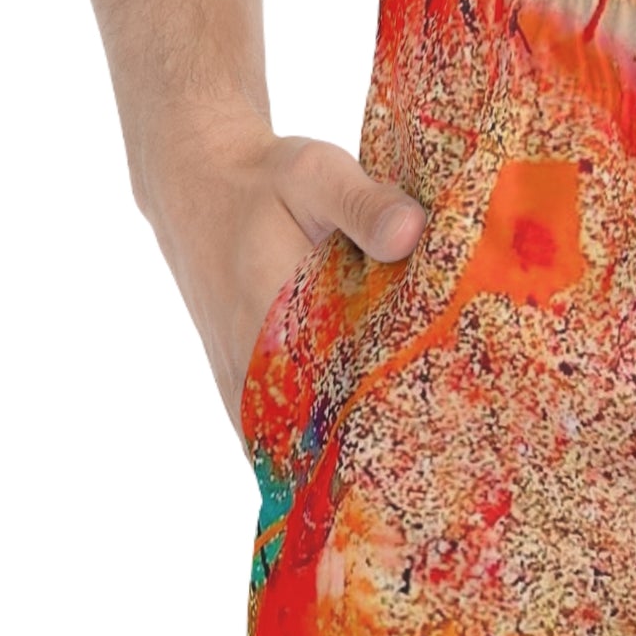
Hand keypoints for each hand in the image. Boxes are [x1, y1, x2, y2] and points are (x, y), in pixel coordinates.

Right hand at [135, 107, 426, 436]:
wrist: (196, 181)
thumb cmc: (263, 180)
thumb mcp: (318, 175)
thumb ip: (365, 205)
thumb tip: (412, 232)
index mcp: (274, 323)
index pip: (342, 402)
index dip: (392, 426)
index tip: (440, 436)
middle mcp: (251, 366)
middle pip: (323, 438)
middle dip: (378, 449)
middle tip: (440, 458)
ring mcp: (239, 383)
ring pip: (296, 445)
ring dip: (345, 453)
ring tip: (408, 461)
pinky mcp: (237, 384)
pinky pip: (275, 437)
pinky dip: (314, 445)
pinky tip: (361, 448)